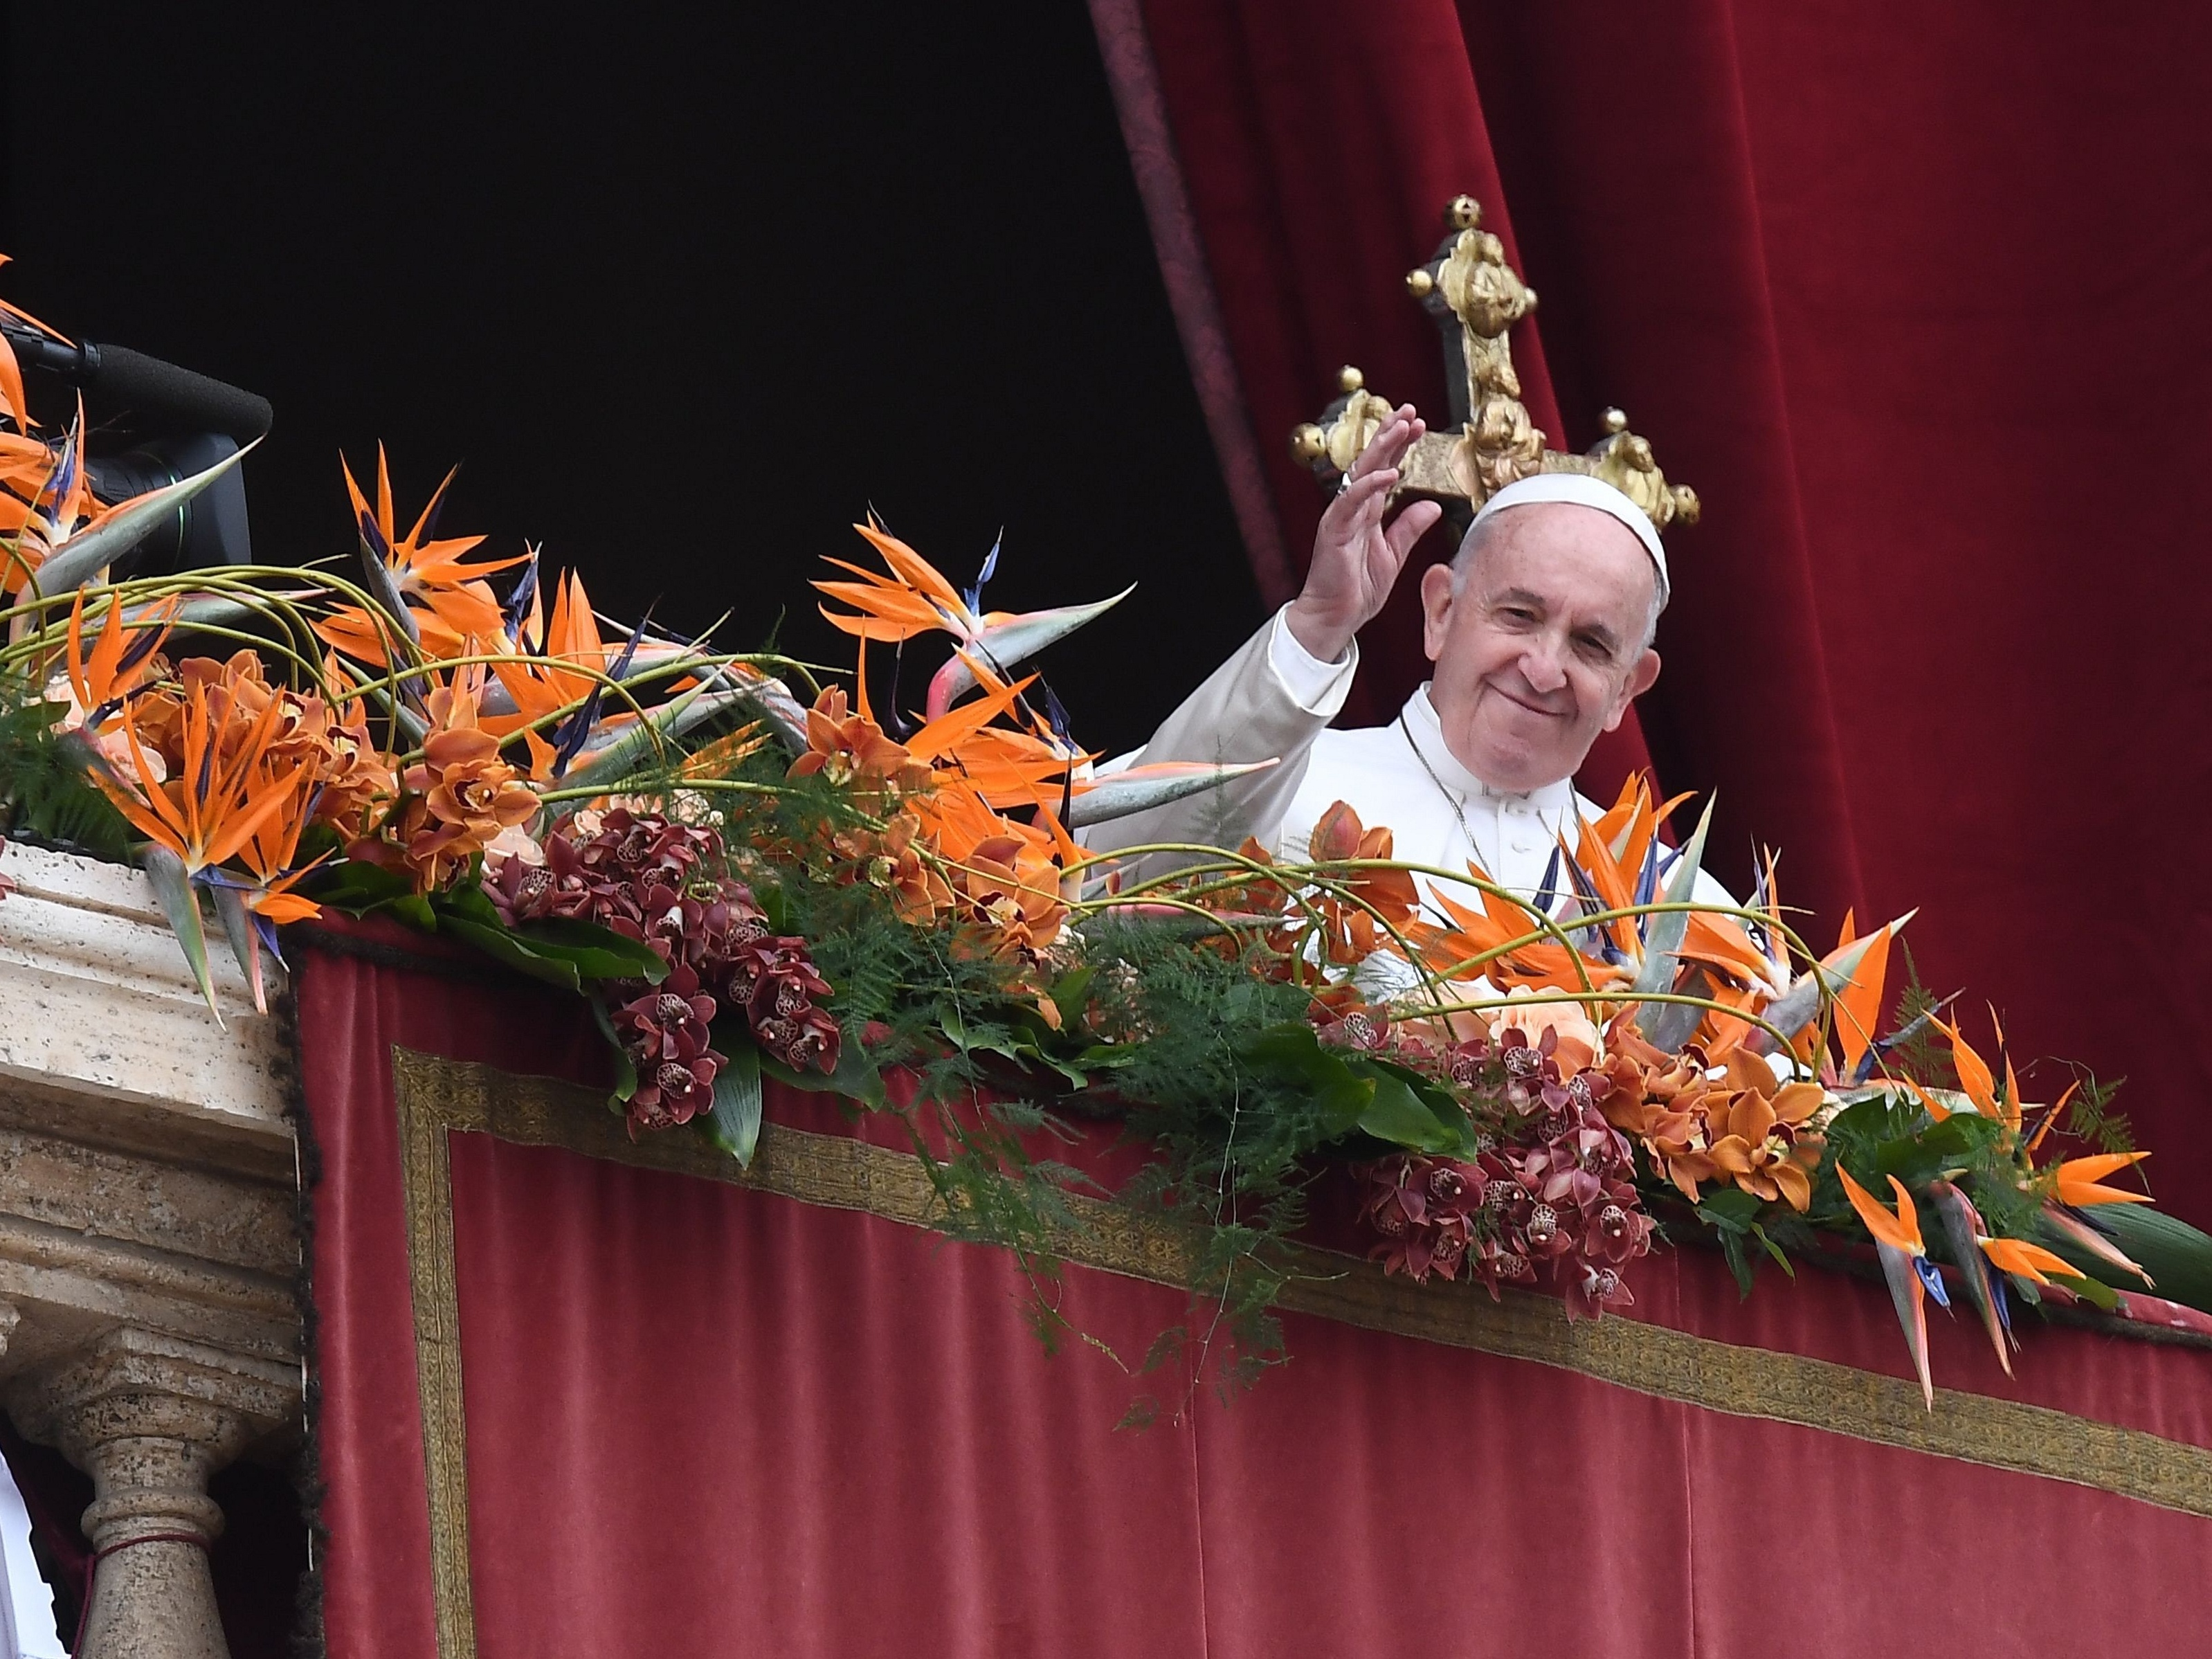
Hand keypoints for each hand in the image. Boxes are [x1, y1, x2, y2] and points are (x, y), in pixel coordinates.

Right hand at [1284, 406, 1444, 662]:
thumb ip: (1409, 528)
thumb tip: (1431, 505)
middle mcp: (1353, 509)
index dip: (1401, 446)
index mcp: (1367, 512)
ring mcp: (1342, 517)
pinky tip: (1389, 472)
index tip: (1418, 424)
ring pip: (1362, 473)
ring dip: (1382, 448)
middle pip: (1373, 462)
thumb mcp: (1394, 555)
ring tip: (1401, 426)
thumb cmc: (1357, 590)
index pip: (1385, 469)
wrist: (1335, 618)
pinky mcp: (1334, 531)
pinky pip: (1351, 502)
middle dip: (1391, 435)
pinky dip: (1369, 485)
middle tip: (1410, 410)